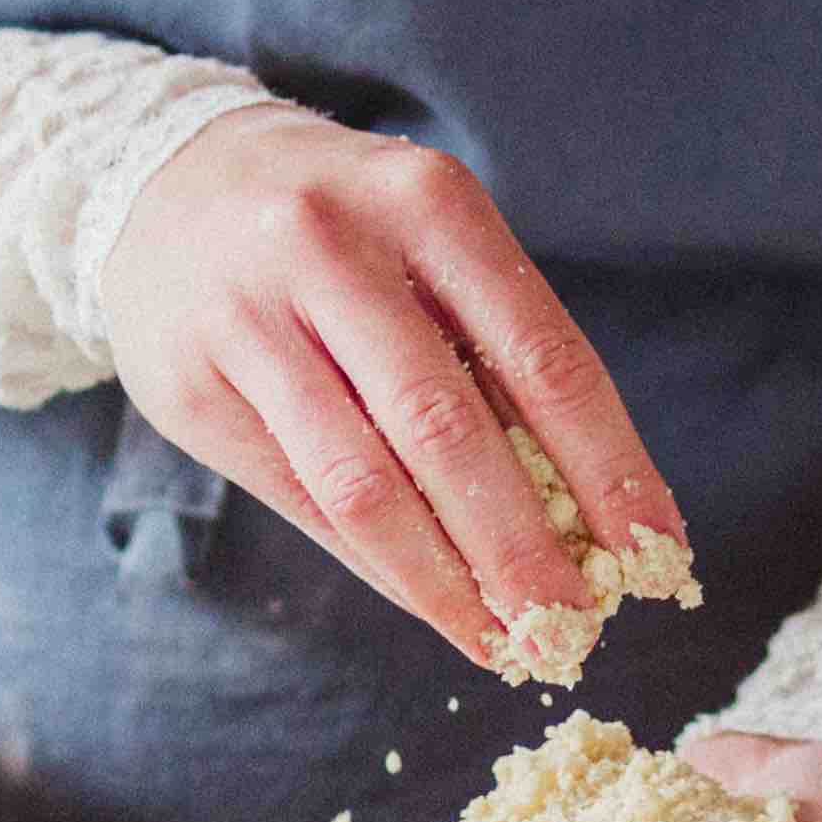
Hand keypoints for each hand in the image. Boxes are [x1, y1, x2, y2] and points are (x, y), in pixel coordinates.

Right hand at [96, 106, 684, 672]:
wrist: (162, 180)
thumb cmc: (341, 228)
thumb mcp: (425, 240)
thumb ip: (491, 351)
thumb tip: (584, 515)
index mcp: (425, 201)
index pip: (543, 355)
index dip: (609, 466)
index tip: (658, 551)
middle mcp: (329, 247)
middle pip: (448, 428)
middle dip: (523, 546)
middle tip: (575, 628)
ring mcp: (247, 316)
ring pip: (362, 483)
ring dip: (444, 580)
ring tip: (501, 642)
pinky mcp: (188, 383)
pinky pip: (300, 497)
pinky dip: (375, 563)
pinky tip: (427, 600)